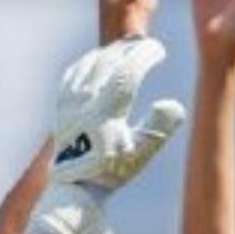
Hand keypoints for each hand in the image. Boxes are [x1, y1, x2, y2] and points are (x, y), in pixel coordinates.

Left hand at [28, 37, 185, 233]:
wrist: (74, 187)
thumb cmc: (111, 172)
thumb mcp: (140, 155)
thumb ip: (159, 128)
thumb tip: (173, 103)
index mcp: (104, 114)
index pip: (126, 73)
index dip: (144, 56)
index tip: (159, 49)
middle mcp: (83, 104)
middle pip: (107, 62)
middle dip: (129, 49)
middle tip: (148, 46)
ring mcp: (69, 103)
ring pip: (88, 65)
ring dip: (110, 53)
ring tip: (128, 50)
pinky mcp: (61, 106)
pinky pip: (73, 73)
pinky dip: (88, 62)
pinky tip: (99, 60)